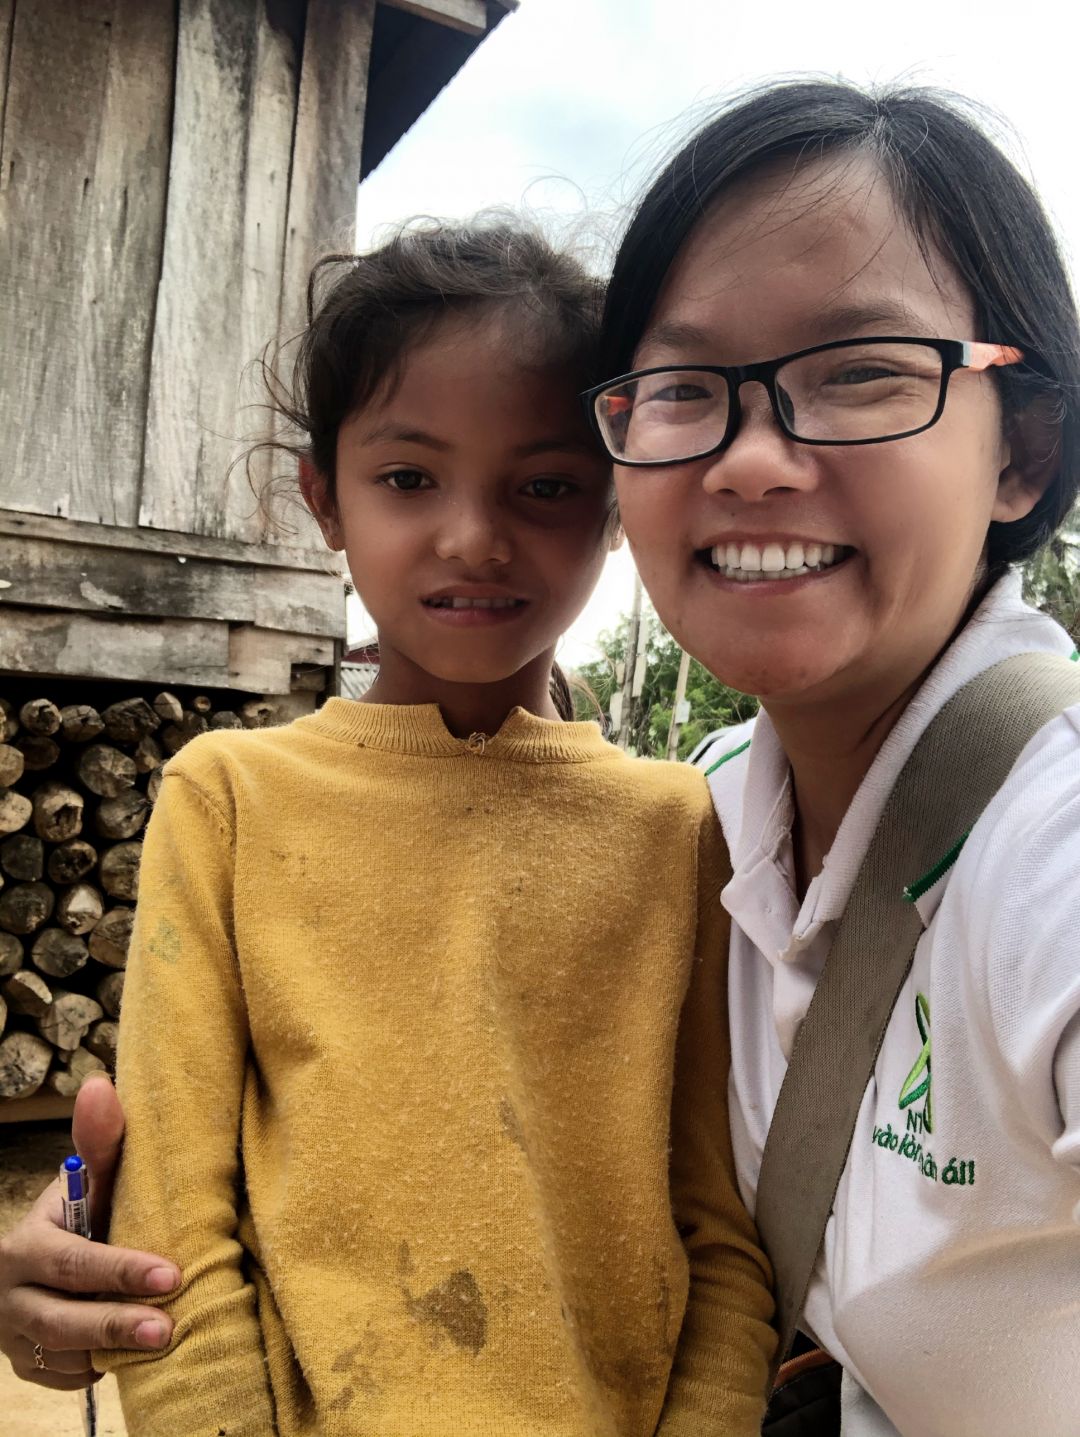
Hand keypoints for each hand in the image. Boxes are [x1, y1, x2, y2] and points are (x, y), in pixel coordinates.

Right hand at [0, 1075, 179, 1389]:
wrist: (37, 1262)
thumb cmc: (79, 1215)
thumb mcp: (88, 1183)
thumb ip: (101, 1144)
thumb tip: (100, 1085)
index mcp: (26, 1246)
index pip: (72, 1262)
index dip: (121, 1269)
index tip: (172, 1273)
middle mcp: (12, 1295)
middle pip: (62, 1319)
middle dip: (116, 1322)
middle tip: (168, 1326)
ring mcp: (17, 1336)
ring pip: (63, 1355)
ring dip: (113, 1351)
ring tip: (165, 1343)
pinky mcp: (30, 1367)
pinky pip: (67, 1377)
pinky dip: (100, 1369)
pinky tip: (134, 1356)